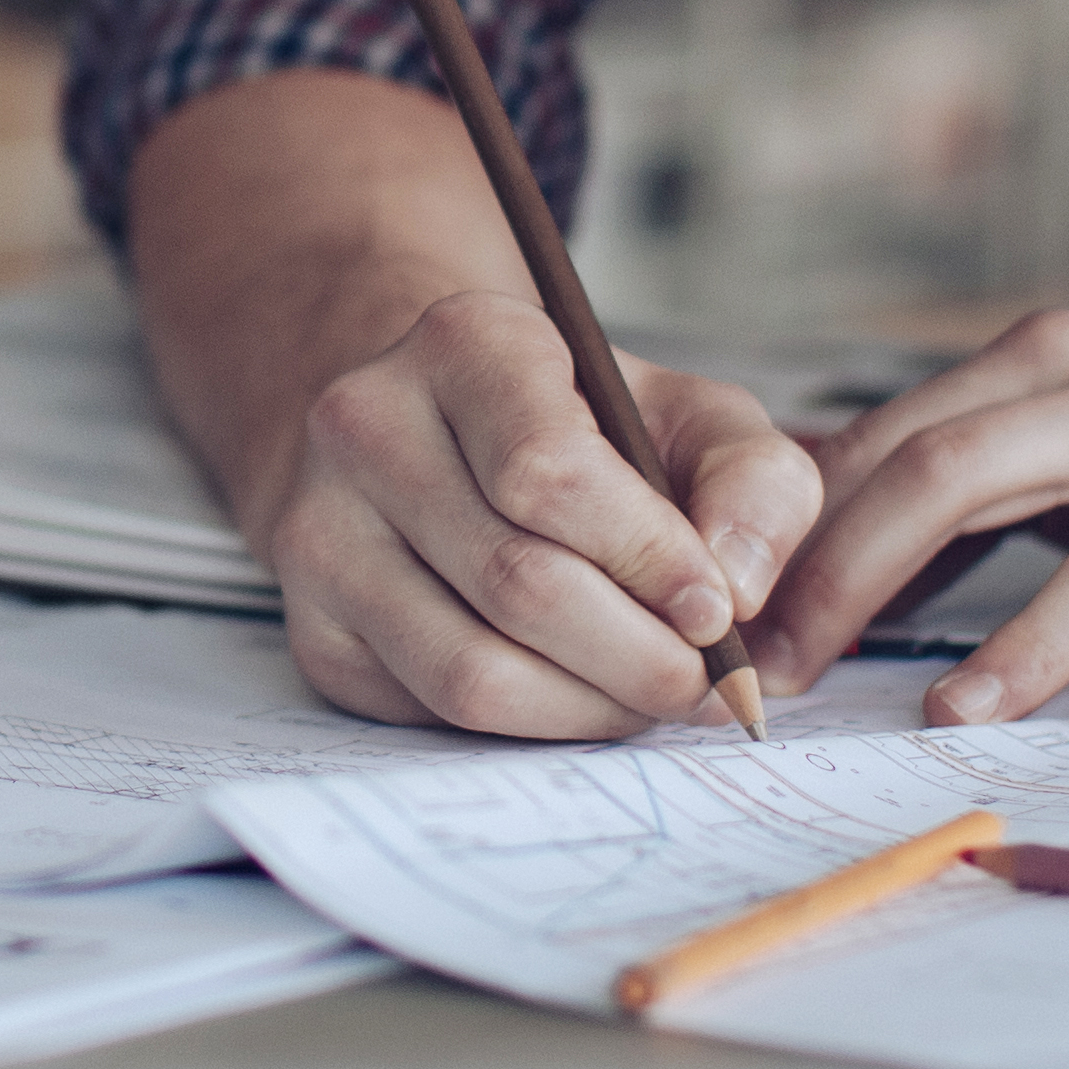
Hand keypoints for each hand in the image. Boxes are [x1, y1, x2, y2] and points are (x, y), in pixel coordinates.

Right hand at [267, 291, 825, 737]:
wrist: (436, 441)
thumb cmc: (581, 431)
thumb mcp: (687, 415)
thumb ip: (754, 479)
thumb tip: (738, 588)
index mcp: (464, 343)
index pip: (548, 471)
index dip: (648, 558)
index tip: (719, 611)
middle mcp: (366, 427)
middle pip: (517, 583)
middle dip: (638, 657)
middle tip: (705, 683)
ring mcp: (322, 533)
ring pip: (471, 670)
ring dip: (590, 707)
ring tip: (650, 694)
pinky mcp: (314, 630)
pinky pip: (435, 712)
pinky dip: (532, 726)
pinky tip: (579, 694)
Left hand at [749, 308, 1068, 730]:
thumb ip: (970, 461)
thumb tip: (811, 527)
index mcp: (1065, 365)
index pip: (902, 439)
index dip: (808, 532)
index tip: (740, 618)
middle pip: (964, 473)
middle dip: (857, 575)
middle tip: (796, 670)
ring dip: (1022, 640)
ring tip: (951, 712)